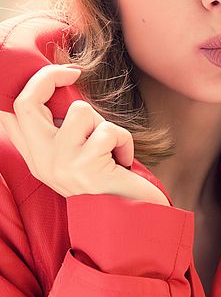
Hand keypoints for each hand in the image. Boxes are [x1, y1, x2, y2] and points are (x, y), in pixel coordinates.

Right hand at [0, 64, 169, 204]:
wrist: (131, 222)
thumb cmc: (109, 187)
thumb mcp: (77, 160)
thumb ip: (61, 132)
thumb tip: (60, 87)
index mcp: (37, 160)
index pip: (13, 114)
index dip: (32, 85)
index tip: (59, 75)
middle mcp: (43, 163)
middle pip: (27, 102)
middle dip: (50, 77)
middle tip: (74, 74)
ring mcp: (63, 165)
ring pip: (82, 112)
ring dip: (105, 125)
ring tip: (111, 150)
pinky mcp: (88, 168)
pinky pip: (110, 132)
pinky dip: (125, 141)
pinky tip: (124, 162)